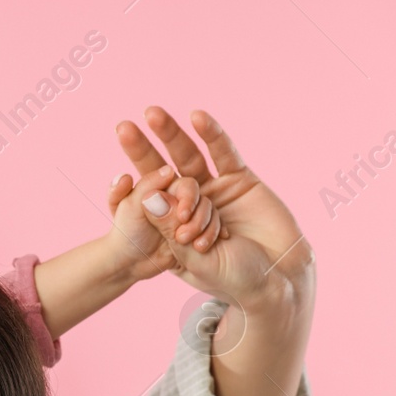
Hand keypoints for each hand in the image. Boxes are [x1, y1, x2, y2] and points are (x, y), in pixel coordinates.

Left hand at [118, 106, 314, 310]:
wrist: (275, 281)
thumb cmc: (233, 279)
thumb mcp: (193, 258)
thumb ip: (171, 229)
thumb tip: (149, 197)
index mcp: (168, 229)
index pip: (143, 203)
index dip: (129, 190)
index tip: (119, 181)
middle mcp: (186, 206)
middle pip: (162, 172)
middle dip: (143, 150)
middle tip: (124, 128)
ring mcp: (213, 190)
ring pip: (189, 158)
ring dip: (171, 135)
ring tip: (152, 115)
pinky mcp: (240, 180)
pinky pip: (224, 154)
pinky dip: (212, 134)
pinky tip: (197, 117)